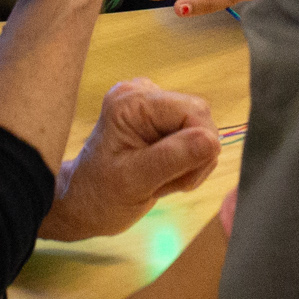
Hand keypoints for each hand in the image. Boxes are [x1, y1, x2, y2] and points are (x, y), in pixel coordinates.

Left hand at [42, 77, 222, 240]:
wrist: (86, 204)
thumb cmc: (100, 195)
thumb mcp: (134, 181)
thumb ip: (172, 158)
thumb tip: (212, 141)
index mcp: (132, 102)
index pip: (193, 110)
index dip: (200, 145)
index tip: (183, 177)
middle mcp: (143, 94)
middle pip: (200, 118)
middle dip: (194, 156)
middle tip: (167, 183)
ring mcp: (152, 107)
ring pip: (201, 130)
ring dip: (190, 163)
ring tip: (161, 181)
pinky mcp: (160, 121)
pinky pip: (194, 139)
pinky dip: (187, 163)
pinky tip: (164, 176)